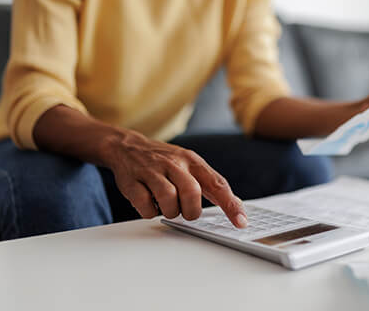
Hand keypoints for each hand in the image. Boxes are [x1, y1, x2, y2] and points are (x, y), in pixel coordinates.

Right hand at [103, 131, 247, 227]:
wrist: (127, 146)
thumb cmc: (164, 161)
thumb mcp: (190, 164)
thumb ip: (210, 183)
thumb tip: (236, 206)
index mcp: (192, 161)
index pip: (217, 184)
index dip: (231, 205)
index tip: (241, 222)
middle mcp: (174, 163)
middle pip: (192, 192)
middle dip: (191, 210)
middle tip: (186, 211)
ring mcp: (152, 171)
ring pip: (168, 199)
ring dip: (170, 212)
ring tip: (167, 207)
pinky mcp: (132, 182)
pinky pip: (145, 206)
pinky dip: (150, 212)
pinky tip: (150, 203)